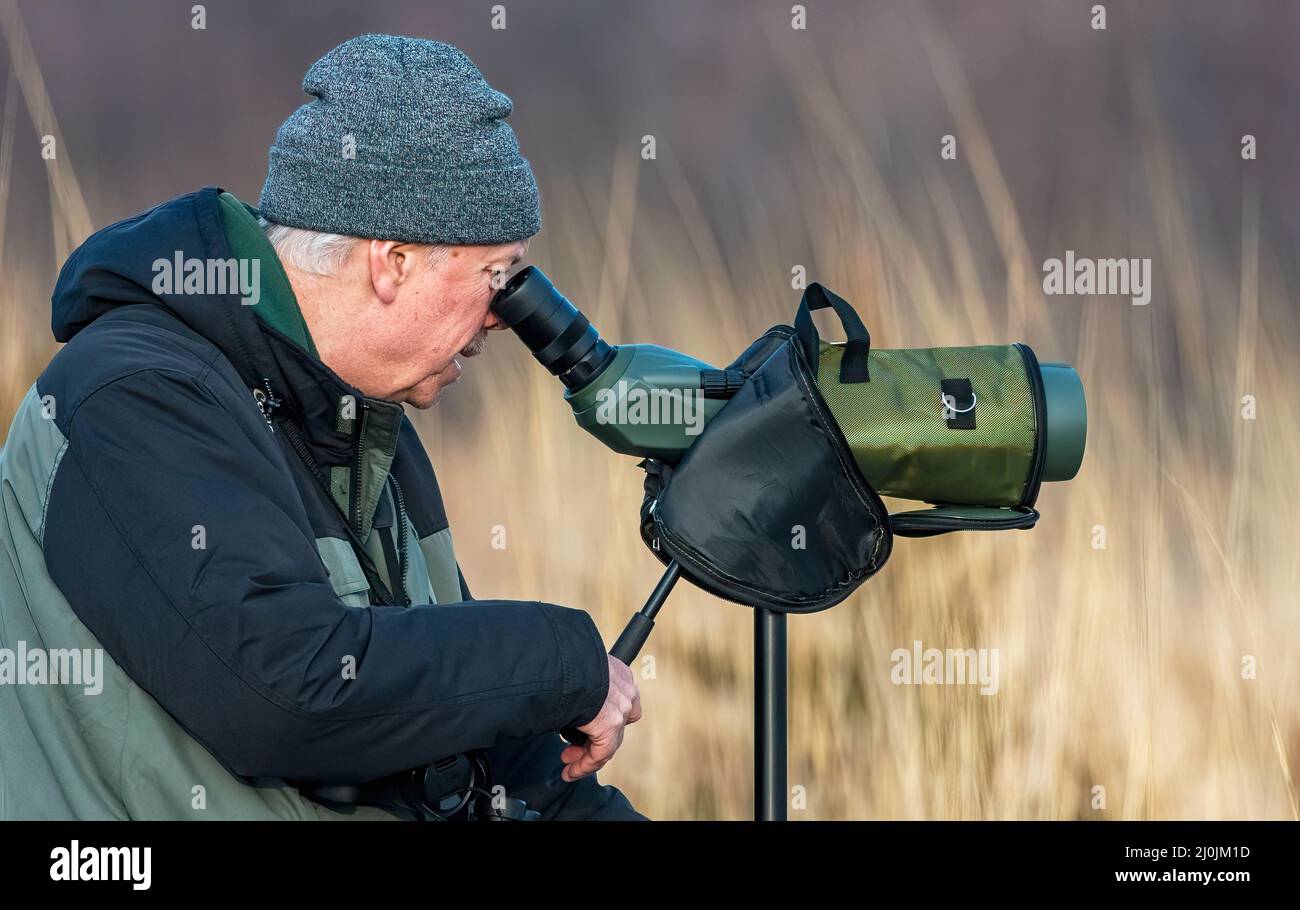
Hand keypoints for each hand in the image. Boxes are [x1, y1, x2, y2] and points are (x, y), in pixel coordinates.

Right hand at [560, 655, 640, 781]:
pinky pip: (601, 753)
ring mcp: (620, 709)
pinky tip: (571, 771)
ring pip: (608, 742)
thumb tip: (564, 693)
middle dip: (590, 741)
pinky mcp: (611, 725)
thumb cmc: (563, 664)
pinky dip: (585, 765)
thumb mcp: (576, 670)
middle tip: (572, 750)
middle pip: (613, 726)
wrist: (563, 665)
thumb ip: (578, 683)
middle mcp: (624, 692)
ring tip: (569, 763)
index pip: (618, 704)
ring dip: (586, 756)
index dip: (601, 721)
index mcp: (618, 674)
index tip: (584, 728)